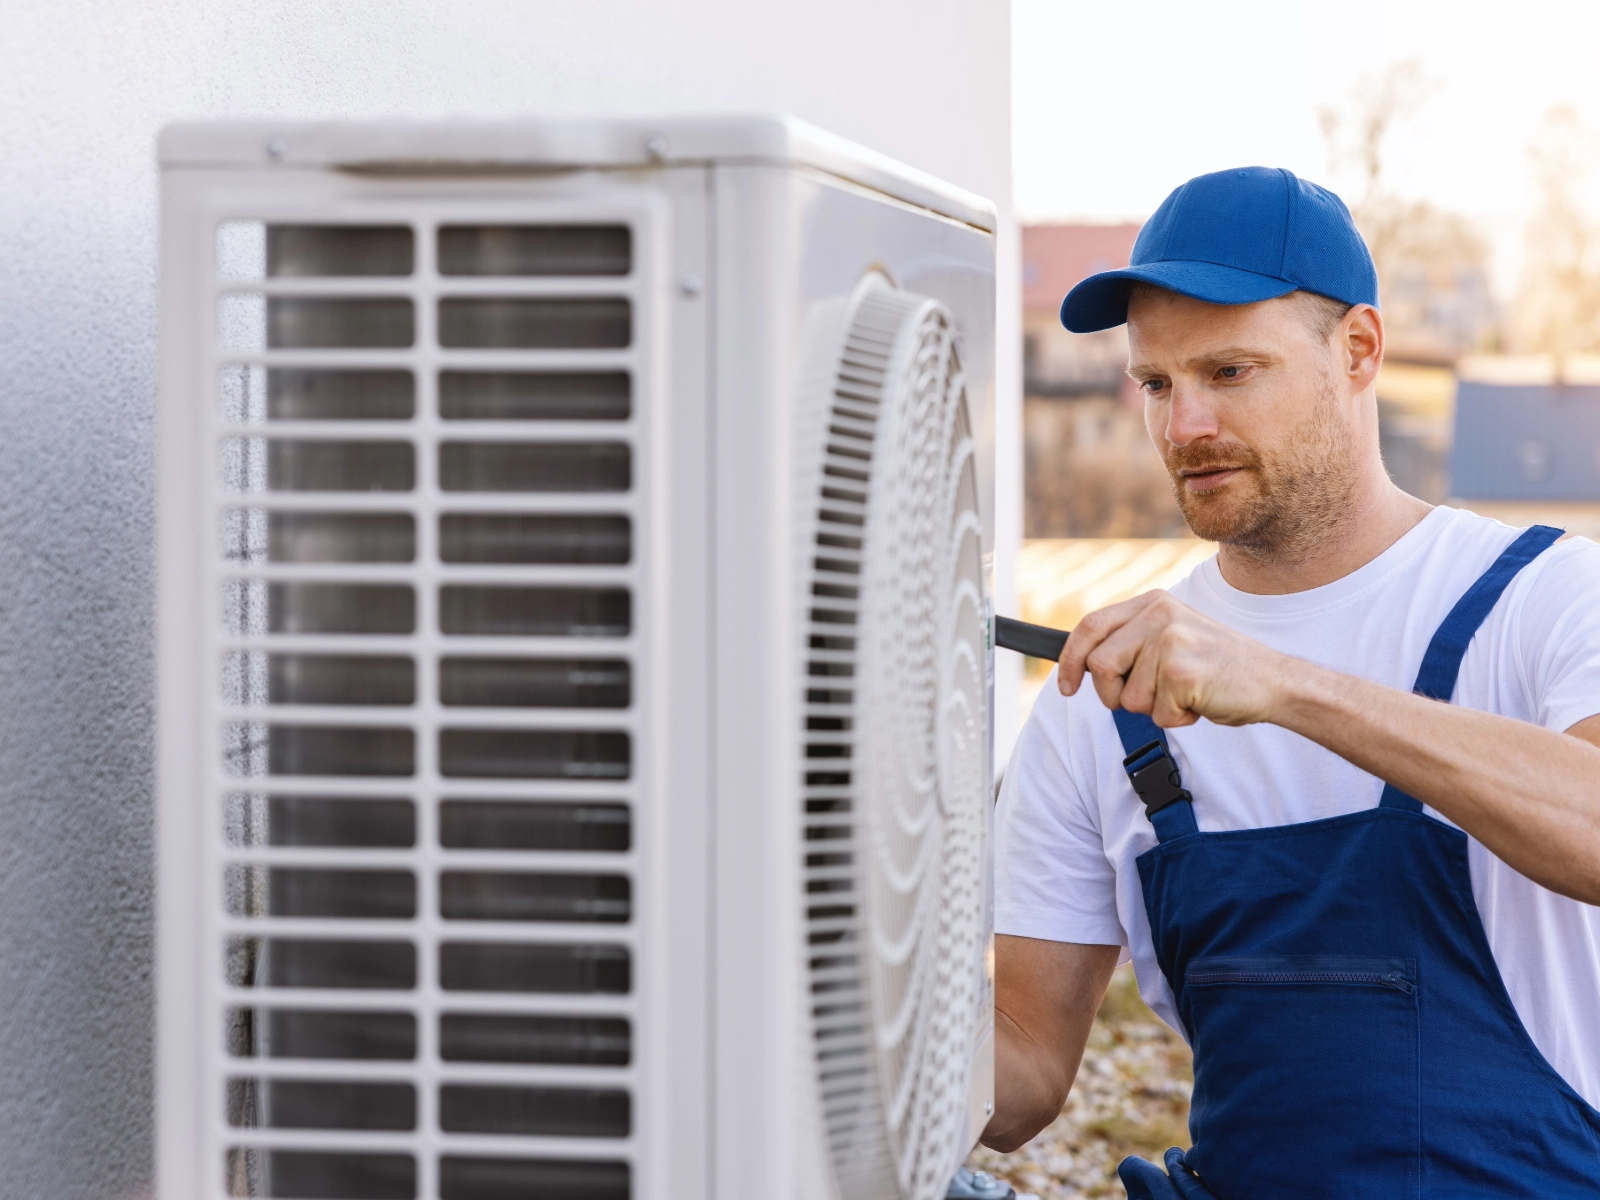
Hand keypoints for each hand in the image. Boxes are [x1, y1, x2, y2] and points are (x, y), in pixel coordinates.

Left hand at [1058, 591, 1293, 727]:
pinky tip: (1200, 702)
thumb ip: (1133, 641)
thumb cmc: (1219, 667)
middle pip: (1100, 666)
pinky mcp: (1181, 671)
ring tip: (1185, 694)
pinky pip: (1157, 714)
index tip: (1067, 687)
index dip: (1070, 660)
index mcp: (1153, 603)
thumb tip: (1083, 664)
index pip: (1090, 626)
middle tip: (1150, 698)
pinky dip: (1177, 719)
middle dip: (1115, 695)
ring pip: (1128, 697)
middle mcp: (1159, 615)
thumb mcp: (1172, 637)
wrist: (1273, 680)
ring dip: (1154, 709)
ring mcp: (1169, 640)